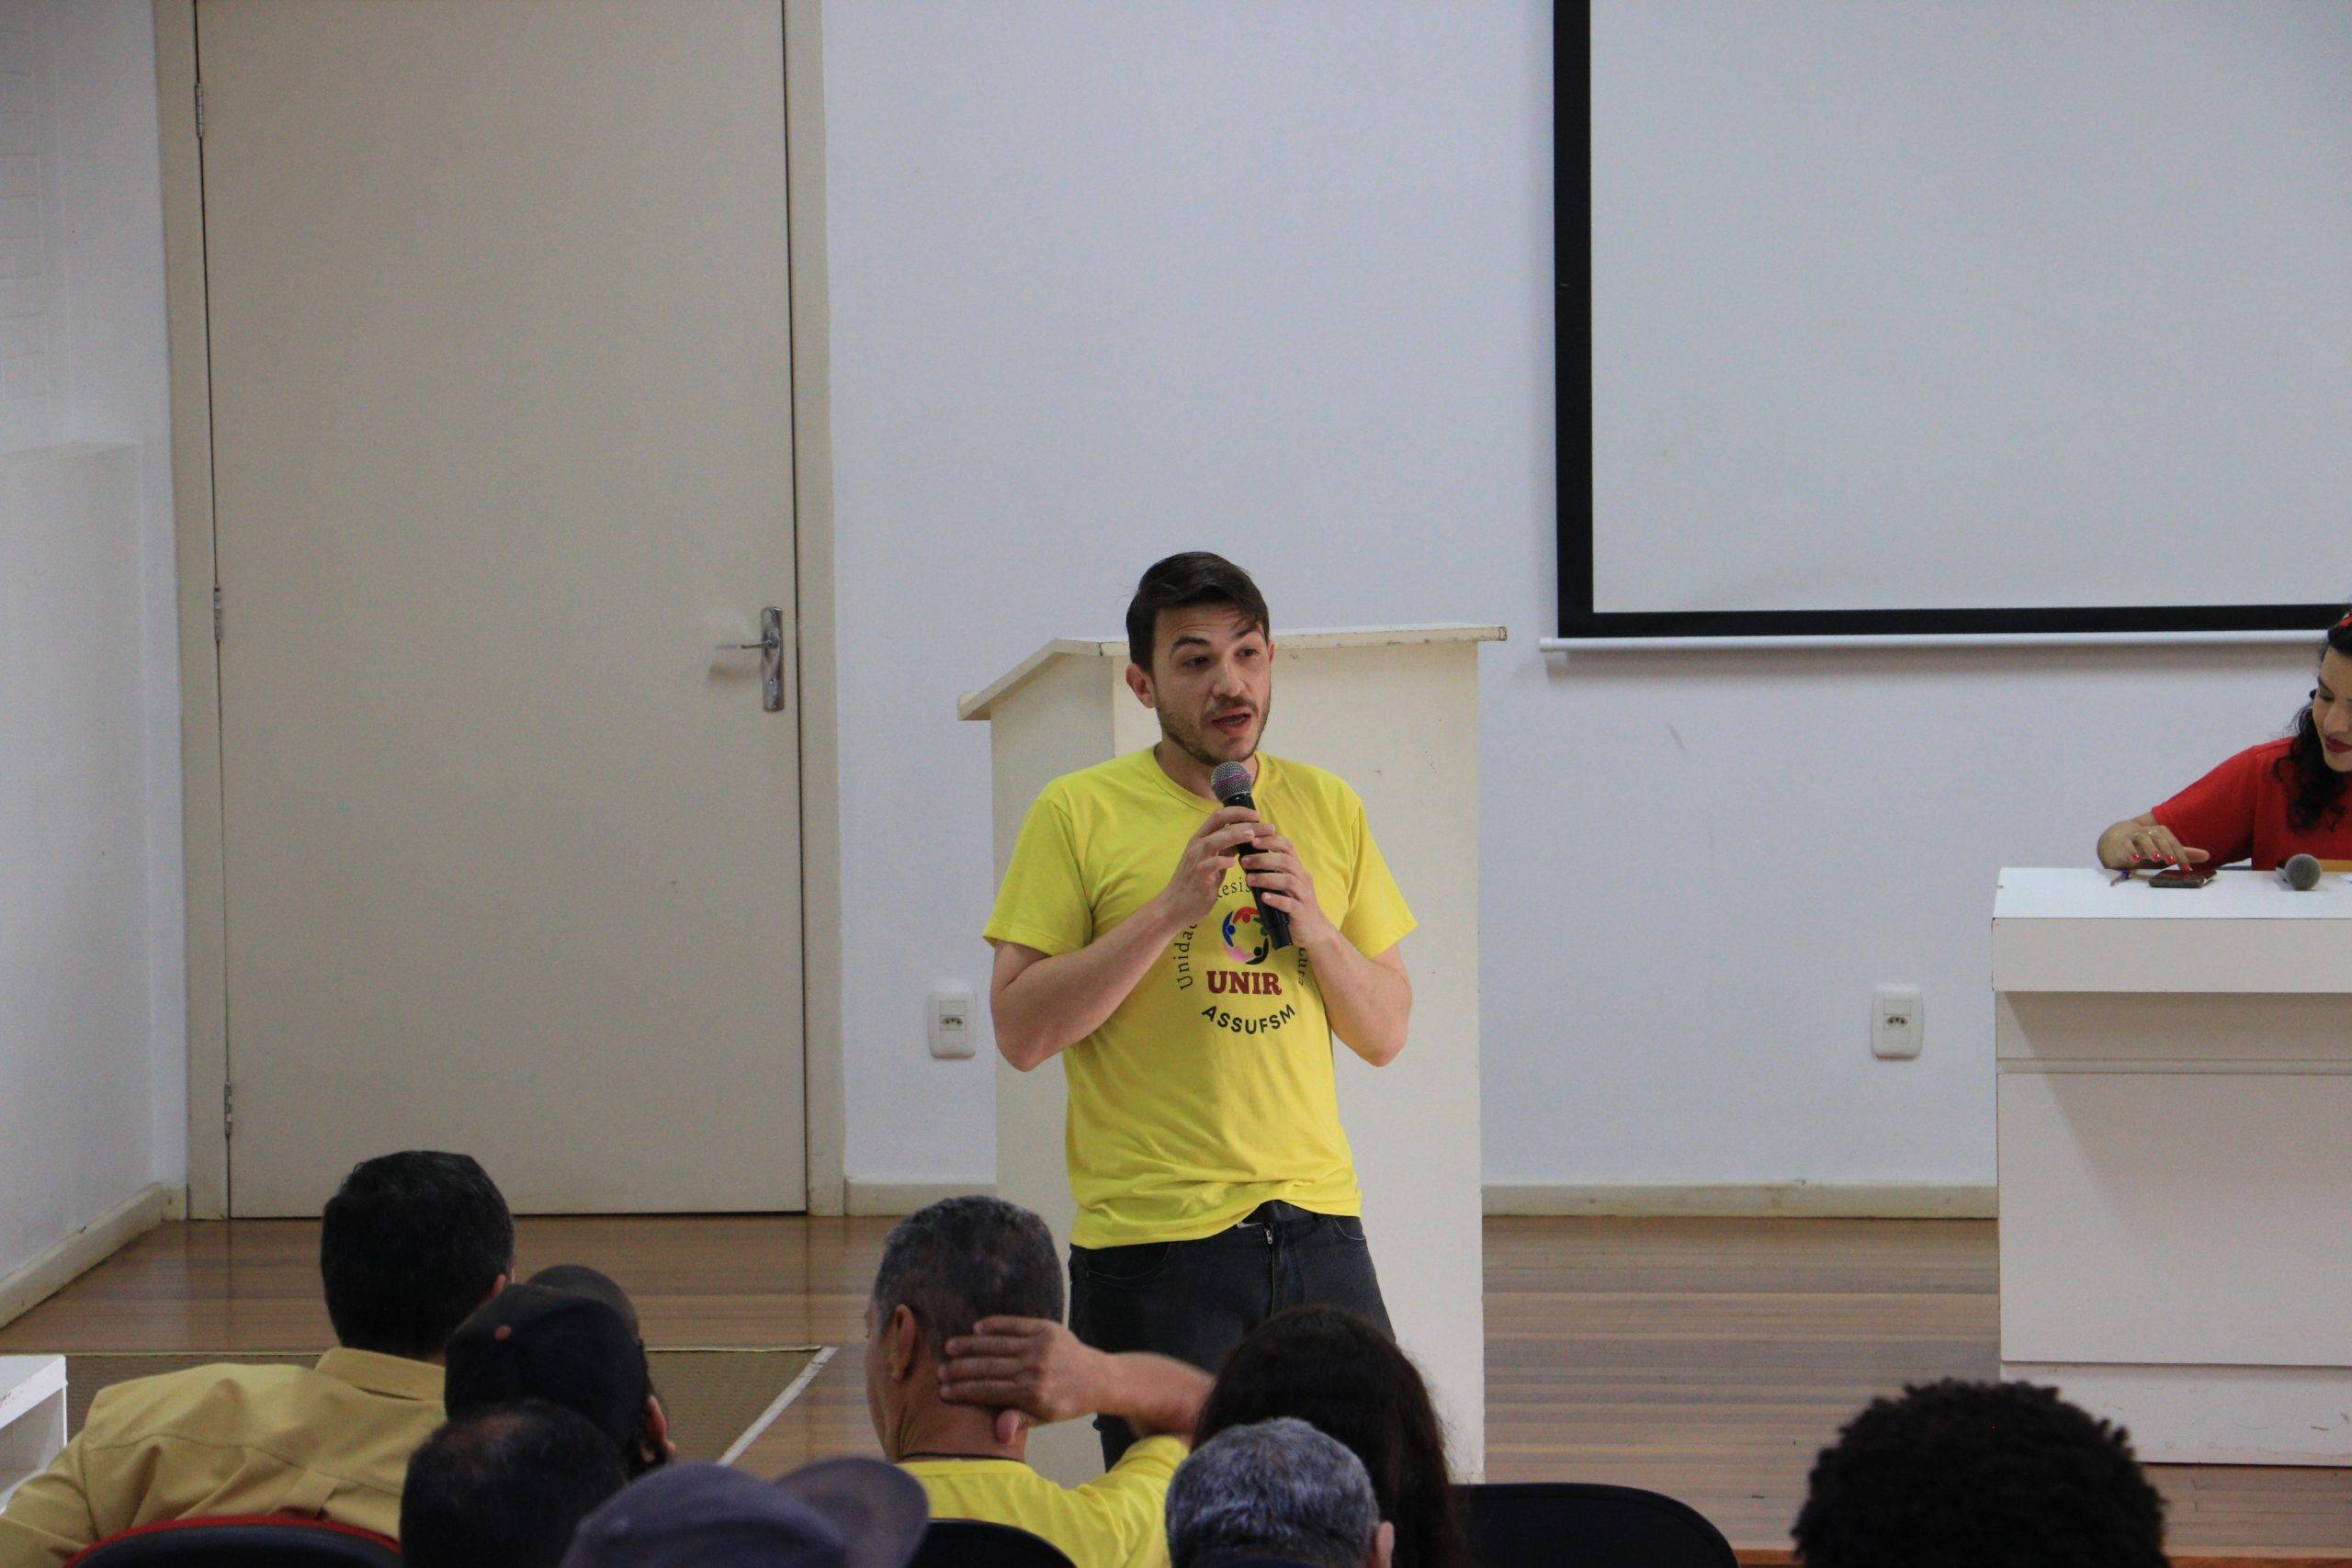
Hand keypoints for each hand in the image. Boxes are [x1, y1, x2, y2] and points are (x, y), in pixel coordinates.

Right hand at [938, 1317, 1106, 1441]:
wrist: (1099, 1378)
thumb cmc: (1067, 1402)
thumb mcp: (1045, 1418)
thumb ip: (1020, 1420)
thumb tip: (999, 1431)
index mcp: (1032, 1394)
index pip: (989, 1391)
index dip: (964, 1390)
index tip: (943, 1390)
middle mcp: (1034, 1369)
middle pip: (988, 1368)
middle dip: (960, 1369)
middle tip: (939, 1370)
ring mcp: (1040, 1346)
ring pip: (997, 1345)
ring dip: (971, 1345)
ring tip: (950, 1347)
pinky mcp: (1047, 1328)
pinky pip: (1015, 1324)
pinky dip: (995, 1325)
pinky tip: (976, 1328)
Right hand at [1155, 806, 1265, 927]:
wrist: (1174, 906)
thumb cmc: (1195, 883)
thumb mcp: (1212, 861)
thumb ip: (1225, 848)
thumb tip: (1245, 836)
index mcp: (1200, 839)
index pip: (1219, 816)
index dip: (1238, 812)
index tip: (1257, 815)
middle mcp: (1197, 845)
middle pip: (1220, 824)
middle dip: (1246, 823)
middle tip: (1268, 827)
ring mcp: (1196, 860)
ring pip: (1214, 841)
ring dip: (1234, 836)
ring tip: (1253, 835)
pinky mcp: (1198, 877)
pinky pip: (1210, 865)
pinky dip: (1222, 861)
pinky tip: (1235, 862)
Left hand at [1241, 833, 1337, 948]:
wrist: (1315, 932)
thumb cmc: (1294, 907)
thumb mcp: (1284, 887)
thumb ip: (1271, 874)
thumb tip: (1247, 862)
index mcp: (1298, 870)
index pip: (1288, 847)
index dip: (1271, 840)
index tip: (1252, 839)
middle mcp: (1303, 879)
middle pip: (1286, 861)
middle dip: (1263, 858)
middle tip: (1244, 861)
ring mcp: (1304, 896)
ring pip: (1288, 880)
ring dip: (1266, 878)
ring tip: (1248, 880)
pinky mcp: (1302, 912)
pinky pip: (1290, 903)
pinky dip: (1276, 899)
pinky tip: (1263, 897)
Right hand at [2117, 823, 2209, 870]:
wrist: (2118, 840)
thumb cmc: (2145, 846)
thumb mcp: (2165, 850)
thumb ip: (2184, 853)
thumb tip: (2207, 855)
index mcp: (2161, 832)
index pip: (2173, 842)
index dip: (2182, 855)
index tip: (2187, 869)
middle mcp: (2148, 832)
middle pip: (2159, 837)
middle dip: (2166, 848)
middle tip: (2171, 861)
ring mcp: (2134, 836)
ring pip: (2143, 838)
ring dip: (2150, 848)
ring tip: (2156, 858)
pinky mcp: (2122, 842)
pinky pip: (2126, 844)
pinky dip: (2131, 850)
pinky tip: (2135, 859)